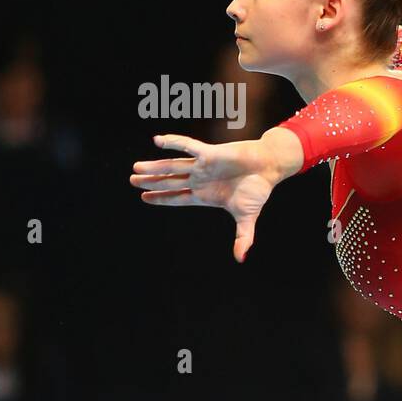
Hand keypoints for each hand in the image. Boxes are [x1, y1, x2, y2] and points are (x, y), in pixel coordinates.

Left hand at [129, 134, 278, 262]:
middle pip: (170, 182)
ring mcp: (202, 166)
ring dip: (154, 168)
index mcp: (205, 195)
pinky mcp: (209, 154)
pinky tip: (157, 141)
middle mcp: (200, 180)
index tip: (145, 198)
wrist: (269, 167)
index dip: (161, 199)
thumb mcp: (247, 217)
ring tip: (136, 168)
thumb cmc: (258, 190)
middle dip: (151, 182)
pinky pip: (188, 147)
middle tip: (132, 181)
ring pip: (173, 166)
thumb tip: (240, 259)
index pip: (178, 198)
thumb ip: (243, 237)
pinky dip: (173, 143)